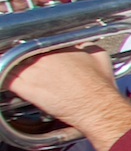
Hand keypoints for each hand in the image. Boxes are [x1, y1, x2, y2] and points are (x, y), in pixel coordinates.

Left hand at [6, 43, 130, 150]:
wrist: (97, 107)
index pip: (39, 43)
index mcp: (59, 47)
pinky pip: (7, 80)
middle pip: (22, 52)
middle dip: (22, 57)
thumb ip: (87, 45)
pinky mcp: (27, 89)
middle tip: (26, 65)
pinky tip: (7, 80)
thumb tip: (83, 45)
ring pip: (11, 64)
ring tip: (12, 70)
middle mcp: (43, 57)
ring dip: (11, 67)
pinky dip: (5, 80)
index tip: (37, 55)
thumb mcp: (100, 56)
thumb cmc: (101, 87)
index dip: (36, 50)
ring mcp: (33, 72)